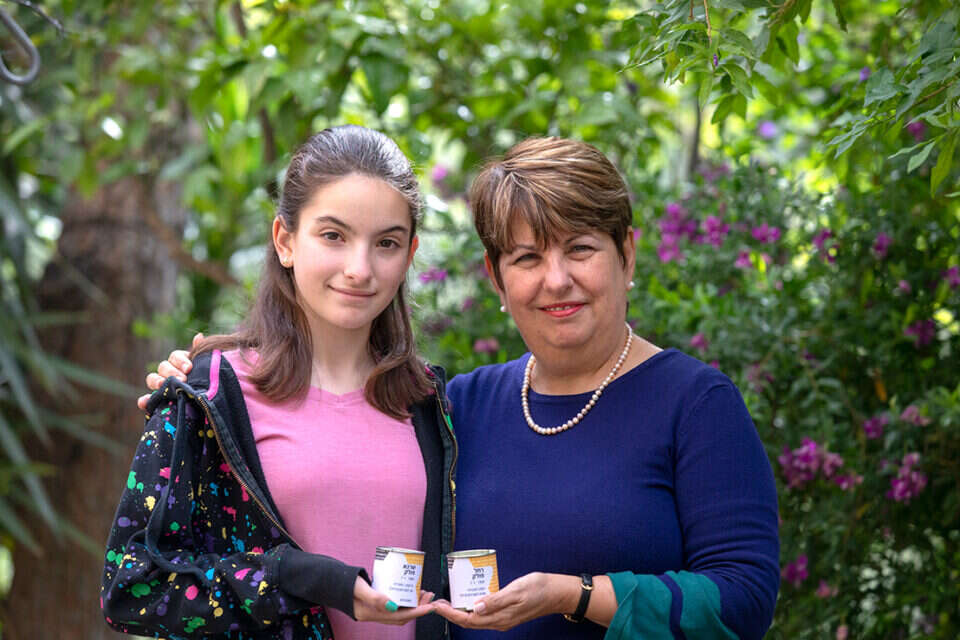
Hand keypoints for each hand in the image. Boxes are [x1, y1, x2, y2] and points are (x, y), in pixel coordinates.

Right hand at [136, 333, 202, 409]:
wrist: (208, 397)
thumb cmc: (206, 378)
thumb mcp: (205, 365)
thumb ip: (201, 353)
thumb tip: (199, 336)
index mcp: (180, 362)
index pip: (175, 356)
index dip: (181, 361)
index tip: (189, 368)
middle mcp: (168, 372)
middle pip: (163, 367)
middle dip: (171, 372)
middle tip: (182, 379)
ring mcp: (162, 385)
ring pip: (152, 379)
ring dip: (156, 381)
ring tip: (162, 385)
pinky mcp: (158, 400)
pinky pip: (147, 399)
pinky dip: (144, 400)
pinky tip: (144, 403)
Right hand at [352, 576, 435, 624]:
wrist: (331, 582)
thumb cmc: (344, 584)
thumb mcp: (359, 589)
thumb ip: (375, 597)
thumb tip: (393, 606)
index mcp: (370, 614)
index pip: (399, 617)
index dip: (417, 612)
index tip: (431, 606)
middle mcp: (374, 615)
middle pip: (402, 617)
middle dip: (418, 609)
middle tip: (430, 596)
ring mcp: (374, 611)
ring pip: (399, 612)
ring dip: (412, 605)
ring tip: (423, 593)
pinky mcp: (375, 605)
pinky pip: (393, 606)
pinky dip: (404, 601)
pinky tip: (409, 591)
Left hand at [433, 572, 577, 631]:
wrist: (558, 593)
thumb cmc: (539, 588)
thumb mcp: (517, 590)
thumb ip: (496, 600)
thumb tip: (474, 608)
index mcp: (501, 618)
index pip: (469, 620)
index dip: (451, 614)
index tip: (438, 606)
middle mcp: (500, 622)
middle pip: (470, 622)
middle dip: (451, 614)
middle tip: (437, 603)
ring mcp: (504, 619)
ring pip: (476, 620)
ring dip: (460, 612)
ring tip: (448, 602)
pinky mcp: (507, 614)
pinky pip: (484, 615)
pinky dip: (472, 609)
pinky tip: (468, 600)